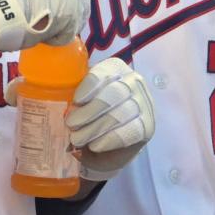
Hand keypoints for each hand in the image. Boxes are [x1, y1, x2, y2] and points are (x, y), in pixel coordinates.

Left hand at [65, 58, 154, 180]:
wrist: (112, 143)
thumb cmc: (94, 115)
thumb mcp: (84, 102)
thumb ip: (77, 100)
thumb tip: (65, 107)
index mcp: (115, 68)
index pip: (103, 73)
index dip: (89, 87)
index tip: (76, 101)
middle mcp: (134, 81)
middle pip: (114, 93)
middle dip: (90, 111)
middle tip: (71, 125)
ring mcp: (144, 103)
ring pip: (121, 113)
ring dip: (96, 128)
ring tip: (77, 139)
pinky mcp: (148, 125)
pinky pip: (130, 131)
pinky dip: (109, 139)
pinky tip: (95, 146)